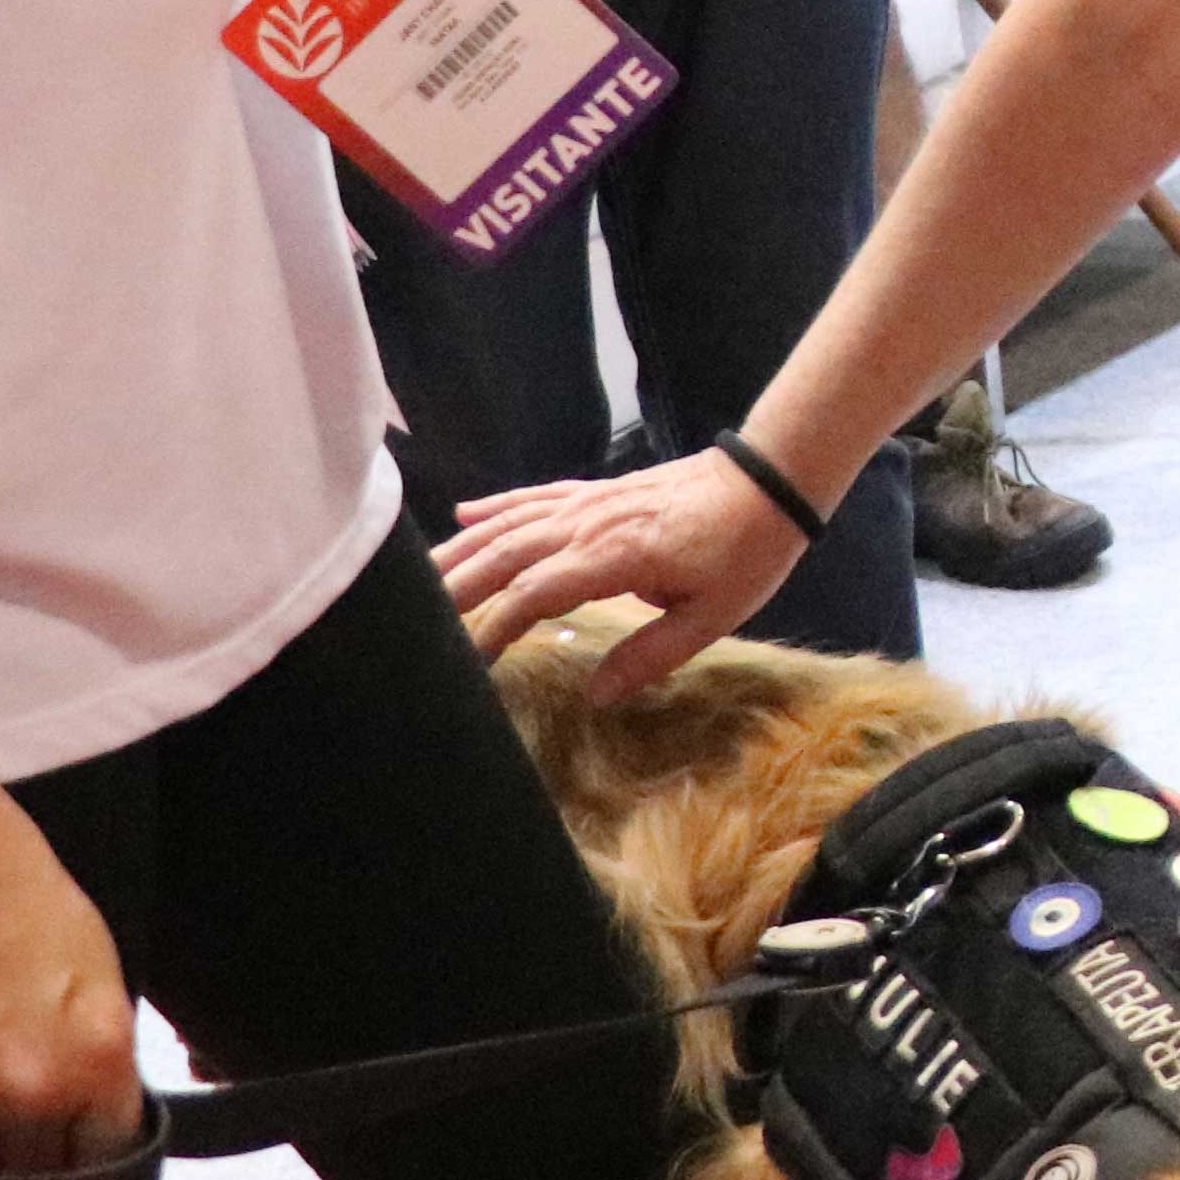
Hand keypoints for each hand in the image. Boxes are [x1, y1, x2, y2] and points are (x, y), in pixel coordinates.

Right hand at [438, 445, 815, 690]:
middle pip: (505, 553)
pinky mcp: (598, 491)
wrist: (769, 485)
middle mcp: (589, 524)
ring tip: (418, 575)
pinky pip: (535, 497)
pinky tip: (463, 514)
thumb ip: (650, 655)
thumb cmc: (747, 553)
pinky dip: (496, 505)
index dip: (496, 626)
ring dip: (462, 548)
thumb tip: (596, 694)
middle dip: (455, 586)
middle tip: (411, 618)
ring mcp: (590, 503)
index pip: (535, 592)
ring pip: (510, 523)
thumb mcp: (711, 617)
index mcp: (614, 557)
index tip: (467, 660)